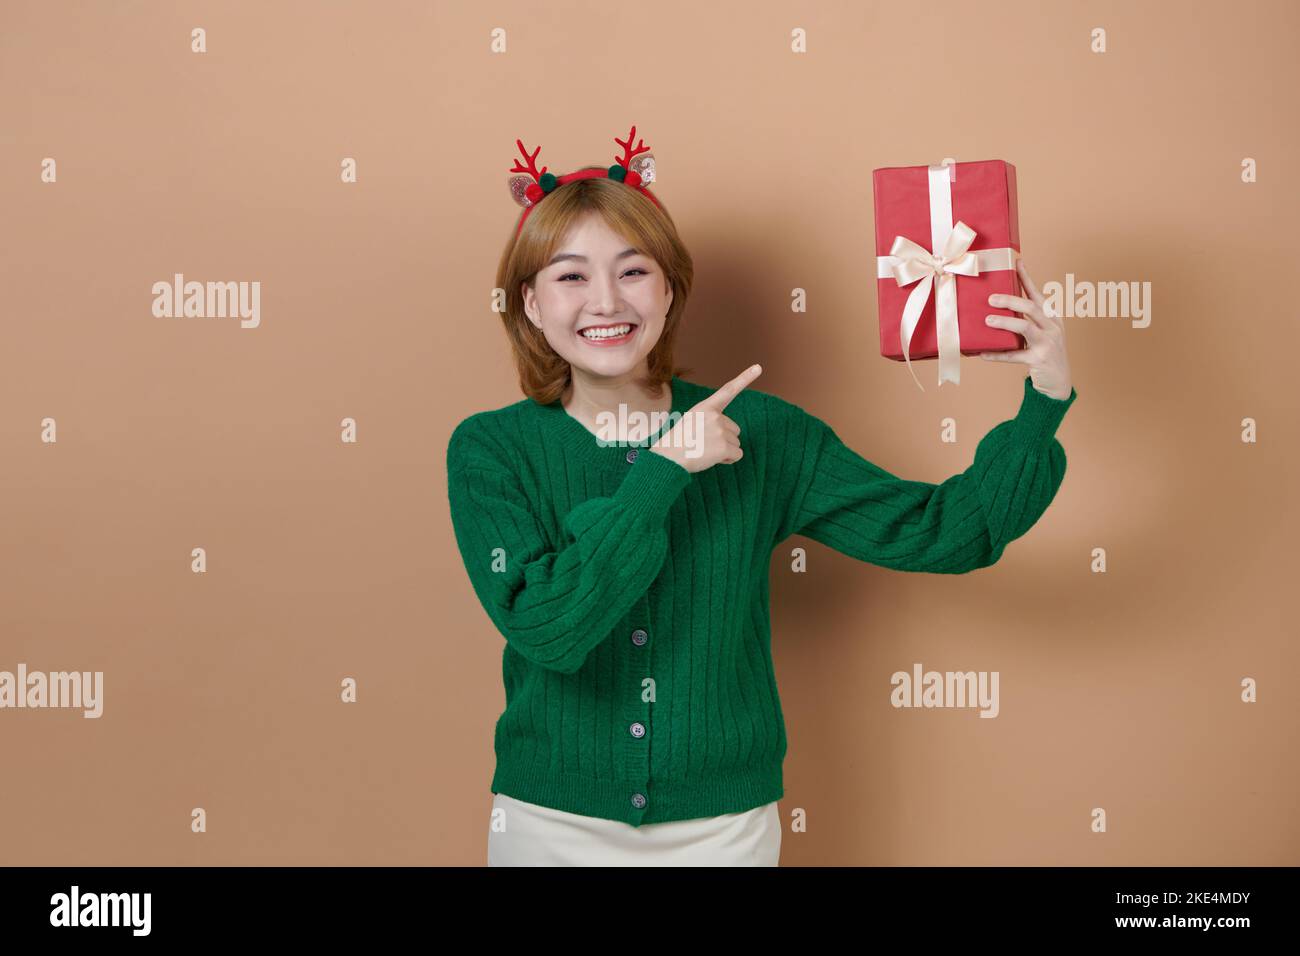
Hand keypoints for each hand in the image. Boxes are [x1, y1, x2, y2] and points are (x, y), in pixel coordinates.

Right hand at [650, 364, 761, 473]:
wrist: (667, 458)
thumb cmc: (677, 443)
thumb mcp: (691, 421)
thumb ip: (709, 420)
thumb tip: (727, 434)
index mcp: (705, 407)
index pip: (728, 390)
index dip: (745, 378)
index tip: (758, 368)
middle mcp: (715, 416)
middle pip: (734, 429)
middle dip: (724, 439)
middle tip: (703, 444)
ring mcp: (720, 430)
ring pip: (736, 443)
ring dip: (724, 450)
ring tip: (704, 451)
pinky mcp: (724, 446)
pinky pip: (737, 455)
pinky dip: (728, 459)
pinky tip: (712, 458)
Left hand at [979, 259, 1073, 399]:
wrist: (1059, 383)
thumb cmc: (1045, 354)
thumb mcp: (1041, 334)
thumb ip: (1025, 321)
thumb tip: (997, 310)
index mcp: (1052, 318)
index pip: (1038, 294)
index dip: (1027, 278)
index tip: (1017, 262)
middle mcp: (1052, 327)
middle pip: (1032, 307)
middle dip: (1011, 300)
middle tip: (991, 298)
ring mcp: (1047, 343)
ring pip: (1025, 327)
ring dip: (1005, 322)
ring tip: (988, 320)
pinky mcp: (1039, 360)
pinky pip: (1015, 355)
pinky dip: (997, 354)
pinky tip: (982, 354)